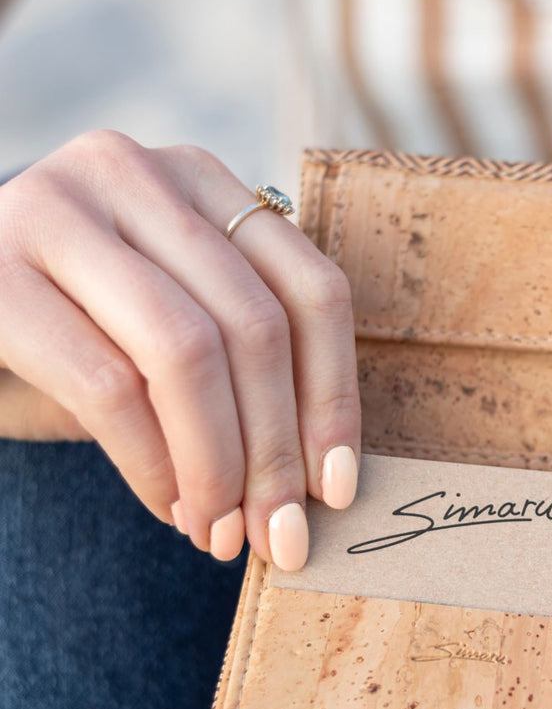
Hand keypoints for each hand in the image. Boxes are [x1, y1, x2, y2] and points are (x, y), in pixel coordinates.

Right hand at [0, 130, 360, 567]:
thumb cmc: (84, 331)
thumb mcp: (177, 330)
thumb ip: (245, 372)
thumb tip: (318, 485)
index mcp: (203, 181)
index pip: (312, 290)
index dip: (334, 399)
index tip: (337, 490)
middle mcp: (134, 172)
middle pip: (255, 326)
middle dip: (276, 452)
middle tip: (278, 535)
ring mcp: (58, 209)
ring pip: (187, 353)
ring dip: (217, 466)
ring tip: (220, 532)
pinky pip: (107, 385)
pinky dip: (152, 464)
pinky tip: (168, 507)